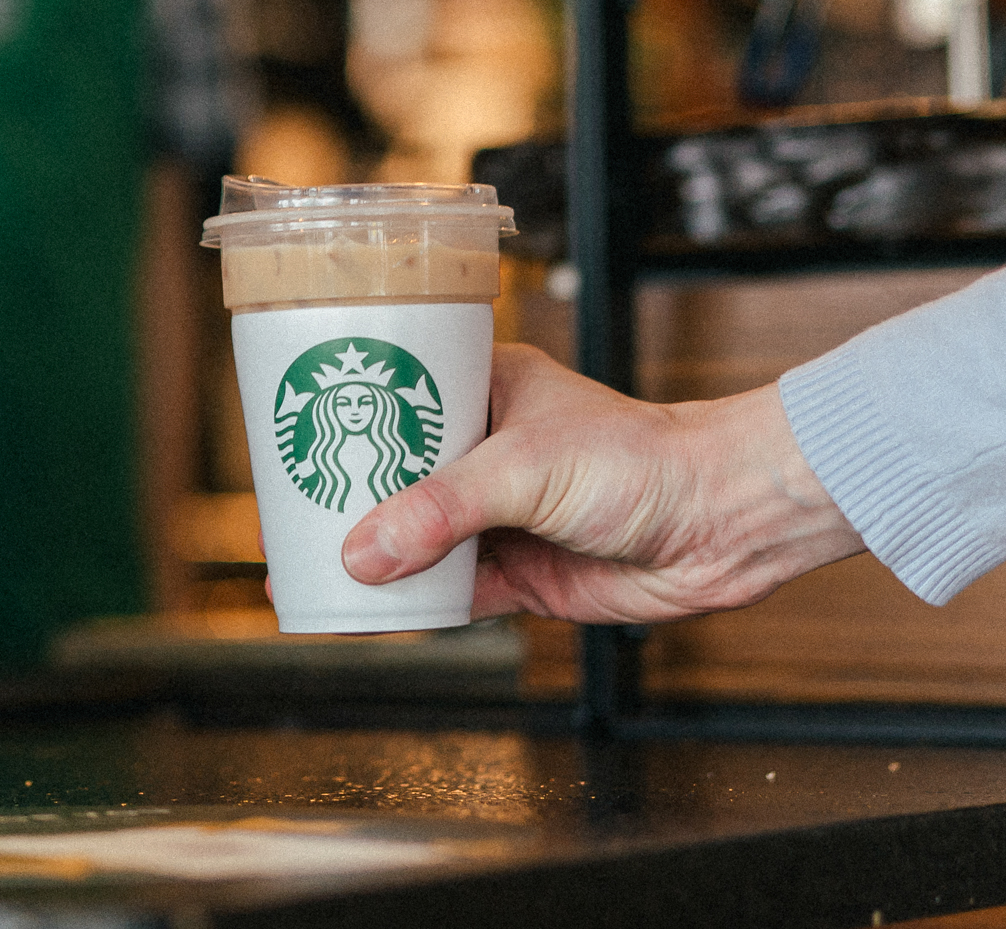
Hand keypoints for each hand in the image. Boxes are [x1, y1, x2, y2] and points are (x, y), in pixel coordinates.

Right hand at [340, 344, 865, 622]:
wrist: (721, 523)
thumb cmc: (642, 460)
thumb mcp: (524, 469)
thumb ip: (440, 511)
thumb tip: (362, 553)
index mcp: (487, 391)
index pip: (400, 400)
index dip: (346, 420)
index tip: (293, 441)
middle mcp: (491, 452)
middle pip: (398, 477)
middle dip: (344, 501)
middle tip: (284, 519)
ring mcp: (506, 516)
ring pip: (419, 540)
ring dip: (373, 559)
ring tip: (306, 572)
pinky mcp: (524, 573)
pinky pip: (452, 592)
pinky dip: (412, 605)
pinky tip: (369, 613)